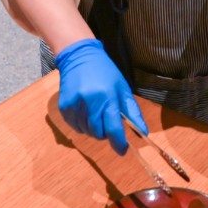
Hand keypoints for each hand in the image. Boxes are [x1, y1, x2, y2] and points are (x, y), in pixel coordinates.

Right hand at [55, 39, 146, 155]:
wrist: (79, 56)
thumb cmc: (105, 72)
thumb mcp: (122, 88)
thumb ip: (132, 112)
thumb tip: (143, 133)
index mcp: (106, 96)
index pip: (113, 128)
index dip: (119, 143)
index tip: (122, 150)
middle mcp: (89, 101)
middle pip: (98, 133)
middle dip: (105, 133)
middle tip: (107, 121)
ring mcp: (74, 105)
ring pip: (86, 132)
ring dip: (94, 128)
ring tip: (96, 112)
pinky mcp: (64, 107)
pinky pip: (76, 127)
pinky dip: (82, 125)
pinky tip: (85, 111)